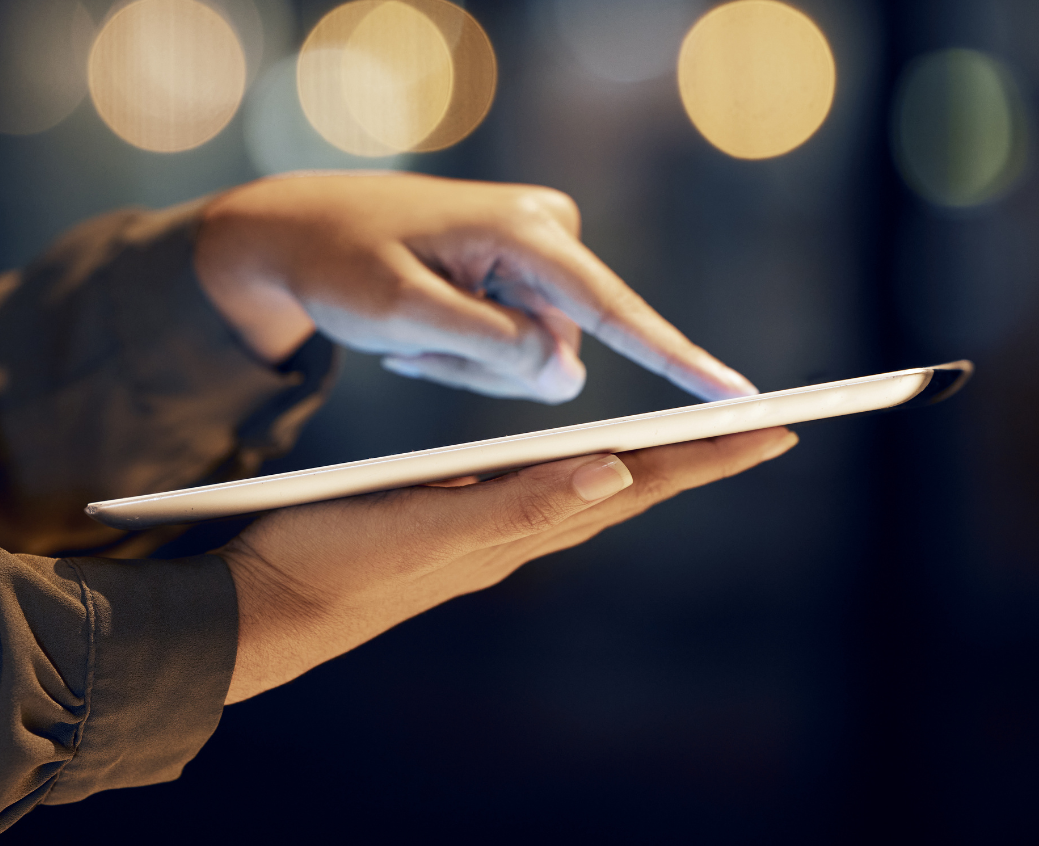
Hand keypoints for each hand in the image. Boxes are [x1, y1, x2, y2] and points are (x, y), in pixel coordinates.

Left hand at [194, 173, 752, 402]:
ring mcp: (539, 252)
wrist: (297, 230)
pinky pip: (519, 344)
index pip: (615, 310)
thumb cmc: (340, 262)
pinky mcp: (525, 271)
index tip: (740, 398)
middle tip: (409, 342)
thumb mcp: (400, 311)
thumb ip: (488, 344)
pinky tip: (418, 326)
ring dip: (471, 362)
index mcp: (524, 230)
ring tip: (409, 328)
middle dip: (489, 365)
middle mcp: (547, 231)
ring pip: (537, 355)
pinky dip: (467, 352)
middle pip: (559, 347)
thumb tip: (570, 375)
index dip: (679, 361)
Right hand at [218, 424, 797, 701]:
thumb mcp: (424, 529)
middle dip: (699, 458)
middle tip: (767, 428)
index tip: (778, 429)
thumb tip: (616, 472)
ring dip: (650, 466)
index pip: (634, 485)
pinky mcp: (449, 528)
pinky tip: (579, 465)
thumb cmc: (330, 562)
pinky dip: (583, 472)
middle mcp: (515, 535)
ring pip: (589, 493)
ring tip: (697, 444)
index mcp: (518, 529)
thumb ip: (518, 505)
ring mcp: (484, 535)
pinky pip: (542, 496)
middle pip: (628, 488)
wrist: (260, 610)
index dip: (706, 458)